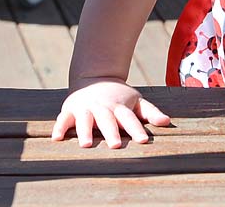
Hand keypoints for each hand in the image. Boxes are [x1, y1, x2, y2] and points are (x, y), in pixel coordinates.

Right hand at [50, 77, 170, 148]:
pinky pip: (63, 119)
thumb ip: (150, 112)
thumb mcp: (136, 101)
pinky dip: (59, 127)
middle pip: (108, 120)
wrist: (94, 78)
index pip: (130, 119)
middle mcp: (103, 107)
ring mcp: (86, 108)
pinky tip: (57, 138)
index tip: (144, 140)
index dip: (136, 129)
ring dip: (85, 131)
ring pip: (85, 120)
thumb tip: (167, 122)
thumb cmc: (119, 97)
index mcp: (120, 107)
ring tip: (86, 144)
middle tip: (116, 144)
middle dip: (111, 132)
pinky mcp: (70, 110)